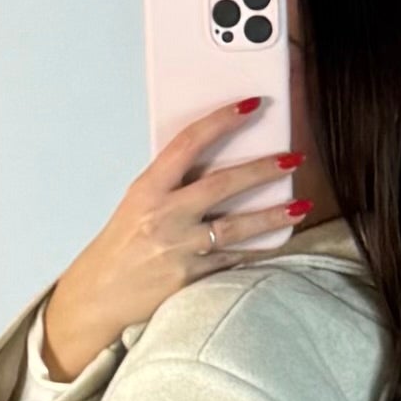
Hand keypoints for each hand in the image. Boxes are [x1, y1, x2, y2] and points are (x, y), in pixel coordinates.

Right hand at [38, 98, 308, 376]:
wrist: (100, 295)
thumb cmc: (121, 245)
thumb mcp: (138, 203)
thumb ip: (171, 183)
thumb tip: (212, 162)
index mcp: (149, 189)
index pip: (189, 143)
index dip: (222, 121)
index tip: (252, 106)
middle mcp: (165, 215)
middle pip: (223, 185)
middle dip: (263, 170)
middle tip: (293, 158)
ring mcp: (179, 249)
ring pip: (236, 227)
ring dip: (273, 216)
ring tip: (301, 205)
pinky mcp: (191, 279)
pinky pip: (232, 260)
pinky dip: (256, 251)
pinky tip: (279, 243)